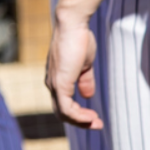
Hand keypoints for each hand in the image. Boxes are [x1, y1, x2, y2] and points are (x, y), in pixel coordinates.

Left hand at [45, 12, 102, 128]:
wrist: (72, 25)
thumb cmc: (79, 40)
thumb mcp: (84, 64)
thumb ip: (84, 80)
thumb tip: (87, 95)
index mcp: (57, 79)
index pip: (64, 104)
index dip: (79, 114)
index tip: (95, 117)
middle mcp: (52, 84)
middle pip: (62, 112)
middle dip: (80, 122)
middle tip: (97, 124)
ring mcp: (54, 84)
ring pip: (63, 113)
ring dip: (81, 121)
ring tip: (96, 122)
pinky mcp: (59, 83)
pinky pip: (66, 108)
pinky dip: (78, 116)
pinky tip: (90, 117)